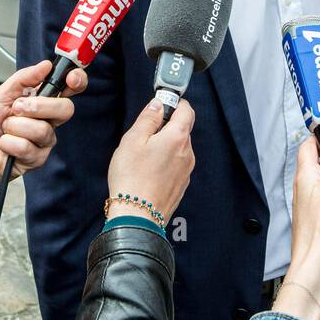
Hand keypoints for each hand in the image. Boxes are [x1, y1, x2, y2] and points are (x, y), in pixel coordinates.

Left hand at [0, 59, 87, 191]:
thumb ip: (23, 79)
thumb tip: (45, 65)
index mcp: (40, 100)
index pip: (68, 88)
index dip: (76, 81)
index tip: (70, 78)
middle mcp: (46, 120)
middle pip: (65, 109)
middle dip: (39, 106)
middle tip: (16, 108)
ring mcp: (42, 141)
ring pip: (43, 130)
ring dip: (16, 127)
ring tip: (4, 129)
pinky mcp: (35, 159)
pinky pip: (29, 148)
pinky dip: (9, 144)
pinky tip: (3, 145)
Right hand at [105, 99, 195, 225]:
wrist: (137, 216)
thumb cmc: (132, 178)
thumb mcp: (133, 140)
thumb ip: (148, 118)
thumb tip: (158, 105)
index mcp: (178, 137)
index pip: (187, 110)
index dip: (175, 103)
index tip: (162, 104)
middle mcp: (188, 153)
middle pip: (183, 129)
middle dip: (167, 126)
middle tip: (144, 134)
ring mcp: (186, 170)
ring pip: (179, 148)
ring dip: (165, 146)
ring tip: (143, 156)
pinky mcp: (181, 184)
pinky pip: (177, 165)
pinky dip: (166, 162)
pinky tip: (148, 171)